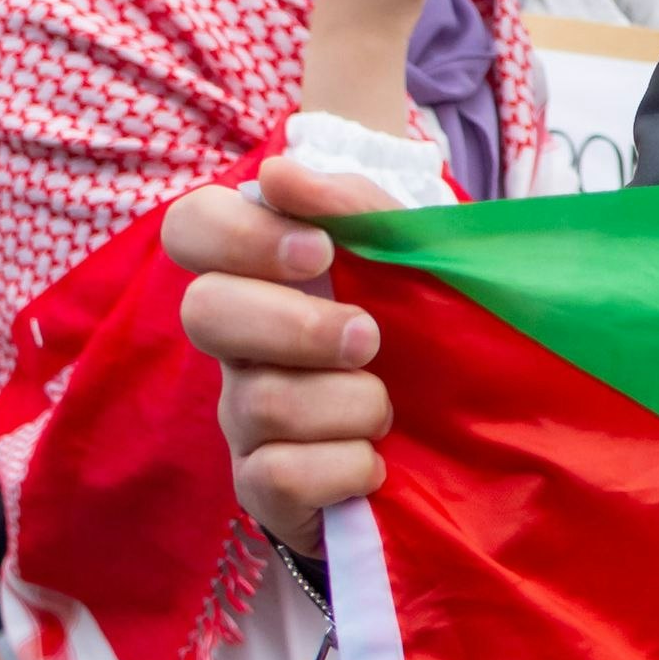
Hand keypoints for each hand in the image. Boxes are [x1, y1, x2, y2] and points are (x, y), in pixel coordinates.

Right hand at [169, 164, 397, 555]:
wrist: (467, 445)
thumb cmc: (427, 335)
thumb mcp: (417, 263)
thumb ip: (359, 210)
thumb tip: (278, 173)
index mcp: (267, 275)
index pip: (191, 226)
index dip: (240, 234)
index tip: (321, 251)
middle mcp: (238, 343)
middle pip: (203, 312)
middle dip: (298, 326)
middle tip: (369, 338)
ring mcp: (242, 416)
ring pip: (260, 400)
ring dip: (352, 404)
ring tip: (389, 408)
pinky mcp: (263, 486)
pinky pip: (279, 475)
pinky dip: (346, 467)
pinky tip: (377, 462)